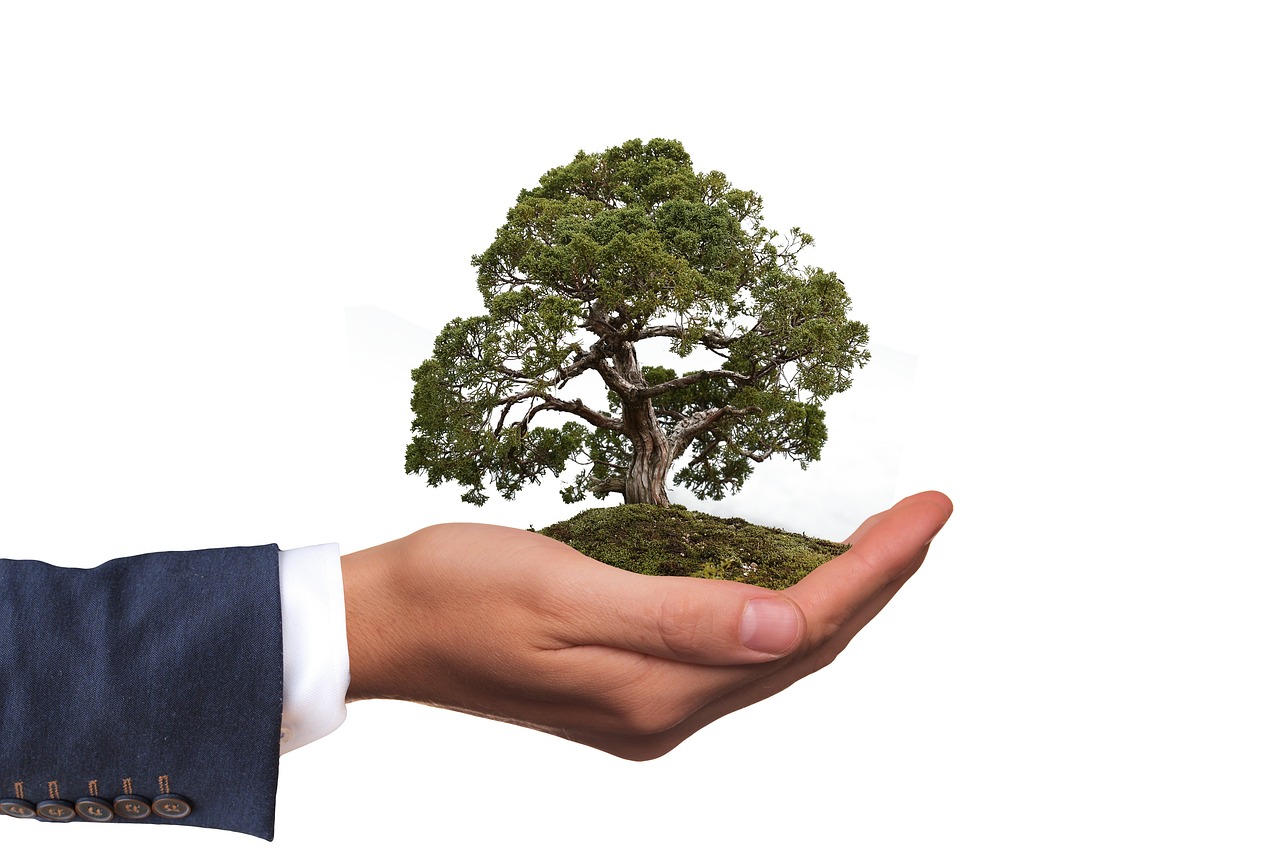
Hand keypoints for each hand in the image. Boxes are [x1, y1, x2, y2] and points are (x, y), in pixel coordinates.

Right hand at [341, 490, 951, 758]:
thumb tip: (788, 626)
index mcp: (655, 691)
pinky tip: (793, 574)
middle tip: (924, 515)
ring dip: (837, 597)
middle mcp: (666, 711)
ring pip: (777, 653)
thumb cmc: (456, 593)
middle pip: (804, 647)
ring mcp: (650, 705)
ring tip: (884, 541)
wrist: (384, 626)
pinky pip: (736, 652)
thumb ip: (678, 615)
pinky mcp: (633, 688)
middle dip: (876, 581)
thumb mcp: (561, 591)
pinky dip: (781, 609)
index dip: (875, 569)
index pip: (800, 626)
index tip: (929, 509)